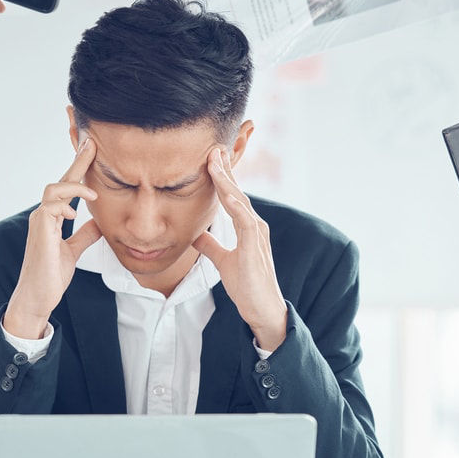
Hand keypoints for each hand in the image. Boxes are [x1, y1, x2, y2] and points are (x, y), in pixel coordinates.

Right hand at [3, 139, 103, 338]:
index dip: (79, 169)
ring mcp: (39, 222)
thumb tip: (97, 221)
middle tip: (91, 144)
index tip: (92, 151)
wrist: (37, 297)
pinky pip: (49, 208)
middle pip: (60, 180)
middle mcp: (43, 215)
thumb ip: (83, 235)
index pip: (67, 187)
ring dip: (74, 186)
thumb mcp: (73, 251)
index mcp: (52, 218)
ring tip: (93, 194)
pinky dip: (64, 206)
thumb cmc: (51, 275)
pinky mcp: (40, 233)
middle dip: (77, 162)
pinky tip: (74, 214)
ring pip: (52, 189)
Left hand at [192, 149, 287, 351]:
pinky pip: (245, 221)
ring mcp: (257, 235)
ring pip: (239, 202)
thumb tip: (196, 234)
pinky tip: (226, 194)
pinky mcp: (255, 246)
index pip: (232, 197)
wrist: (262, 309)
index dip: (221, 178)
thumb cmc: (247, 286)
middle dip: (224, 170)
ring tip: (215, 162)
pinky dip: (235, 206)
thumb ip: (212, 246)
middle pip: (236, 192)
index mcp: (247, 227)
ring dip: (227, 181)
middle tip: (212, 148)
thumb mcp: (223, 261)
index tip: (209, 158)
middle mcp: (254, 225)